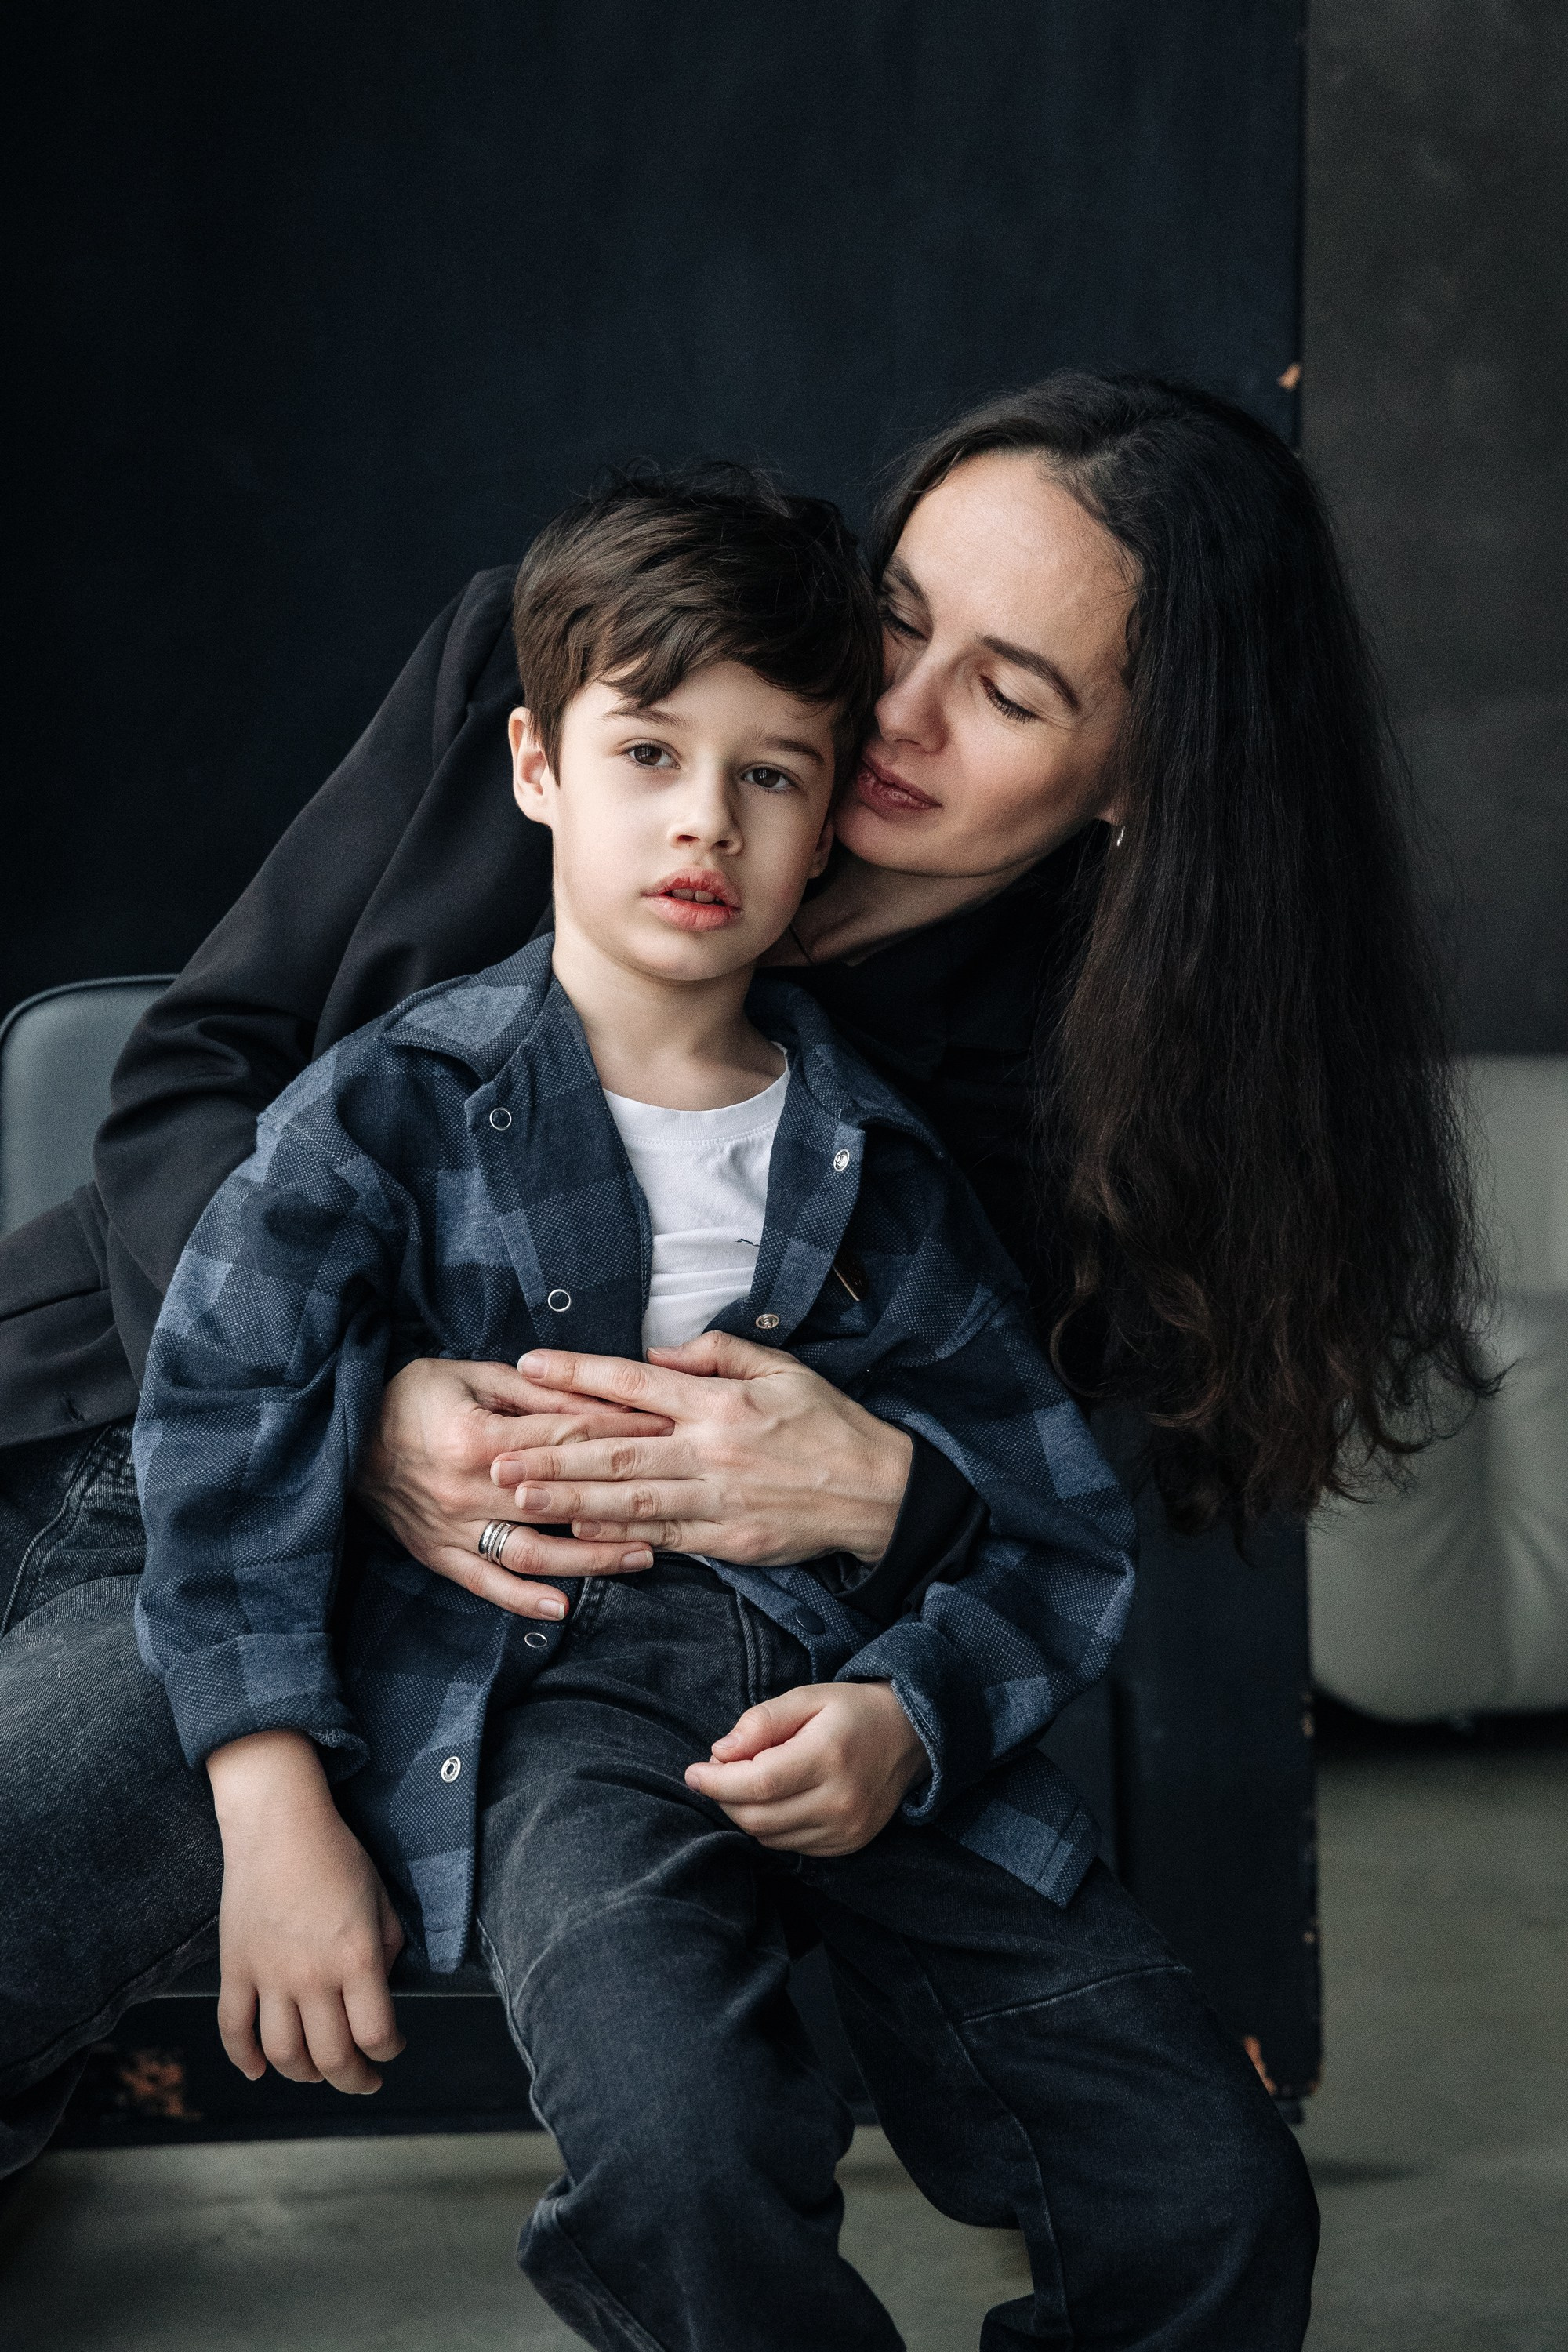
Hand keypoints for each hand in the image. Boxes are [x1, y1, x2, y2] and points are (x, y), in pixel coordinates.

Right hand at [206, 1729, 406, 2094]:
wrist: (279, 1824)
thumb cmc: (338, 1855)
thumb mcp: (381, 1899)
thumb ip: (388, 1949)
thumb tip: (382, 1990)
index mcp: (356, 1958)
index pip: (376, 2035)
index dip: (388, 2052)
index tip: (393, 2048)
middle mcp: (312, 1976)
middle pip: (331, 2057)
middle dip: (353, 2078)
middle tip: (363, 2077)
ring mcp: (269, 1976)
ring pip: (284, 2053)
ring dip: (304, 2073)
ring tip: (318, 2070)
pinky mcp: (235, 1969)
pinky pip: (234, 2030)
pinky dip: (244, 2059)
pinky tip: (259, 2070)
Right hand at [354, 1357, 664, 1618]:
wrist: (341, 1435)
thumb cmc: (412, 1396)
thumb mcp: (473, 1375)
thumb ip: (535, 1392)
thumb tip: (597, 1398)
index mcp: (477, 1436)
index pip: (567, 1438)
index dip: (623, 1433)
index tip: (668, 1431)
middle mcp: (466, 1490)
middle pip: (562, 1501)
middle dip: (626, 1500)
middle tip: (678, 1500)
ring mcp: (452, 1528)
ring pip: (533, 1553)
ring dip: (592, 1560)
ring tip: (643, 1557)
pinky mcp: (437, 1555)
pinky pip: (486, 1585)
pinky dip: (524, 1601)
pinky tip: (563, 1609)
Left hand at [492, 1333, 914, 1567]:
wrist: (878, 1492)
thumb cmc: (828, 1424)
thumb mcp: (783, 1369)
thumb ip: (719, 1355)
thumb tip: (661, 1354)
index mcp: (720, 1402)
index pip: (635, 1384)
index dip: (579, 1374)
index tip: (530, 1366)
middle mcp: (710, 1451)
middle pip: (617, 1451)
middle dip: (552, 1453)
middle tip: (496, 1453)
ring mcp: (715, 1500)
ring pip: (629, 1501)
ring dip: (569, 1501)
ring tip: (518, 1496)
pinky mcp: (725, 1542)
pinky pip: (661, 1538)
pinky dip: (616, 1538)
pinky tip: (577, 1537)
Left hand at [684, 1681, 927, 1853]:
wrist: (910, 1737)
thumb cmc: (852, 1711)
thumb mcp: (807, 1697)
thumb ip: (761, 1721)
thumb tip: (719, 1752)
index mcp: (828, 1756)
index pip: (756, 1784)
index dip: (716, 1782)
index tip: (692, 1771)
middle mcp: (839, 1801)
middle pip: (757, 1817)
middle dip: (724, 1797)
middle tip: (716, 1771)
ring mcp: (846, 1830)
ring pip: (769, 1837)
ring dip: (744, 1813)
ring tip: (745, 1781)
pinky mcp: (847, 1845)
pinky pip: (789, 1846)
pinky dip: (770, 1826)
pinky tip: (775, 1798)